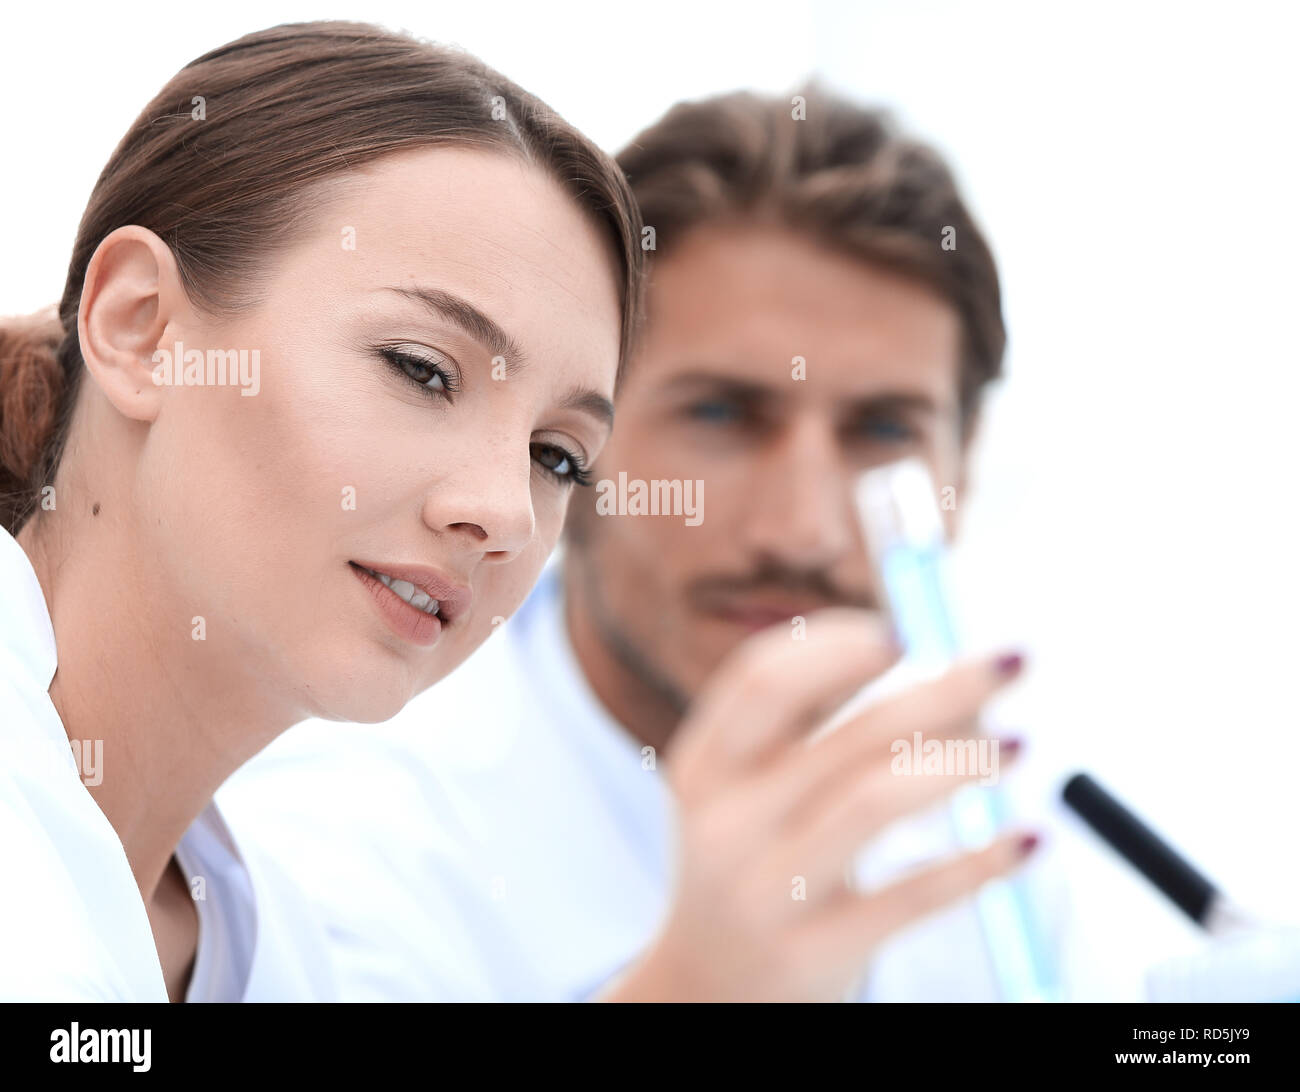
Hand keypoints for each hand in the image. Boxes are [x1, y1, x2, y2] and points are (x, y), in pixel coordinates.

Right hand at [601, 607, 1035, 1001]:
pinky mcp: (815, 951)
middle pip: (847, 733)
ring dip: (960, 761)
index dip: (838, 644)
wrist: (706, 991)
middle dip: (943, 688)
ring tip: (1018, 743)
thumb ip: (807, 725)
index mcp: (703, 766)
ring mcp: (767, 891)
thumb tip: (927, 657)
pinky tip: (1028, 837)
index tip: (907, 628)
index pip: (764, 679)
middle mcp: (726, 823)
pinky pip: (913, 896)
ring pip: (874, 801)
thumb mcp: (744, 792)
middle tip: (1010, 661)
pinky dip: (980, 862)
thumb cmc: (748, 864)